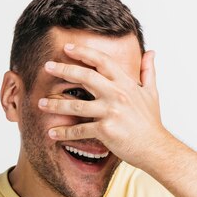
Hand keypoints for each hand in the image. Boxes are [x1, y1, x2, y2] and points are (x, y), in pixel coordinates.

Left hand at [38, 43, 170, 168]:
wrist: (156, 148)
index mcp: (125, 83)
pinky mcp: (106, 130)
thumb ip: (148, 71)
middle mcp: (117, 94)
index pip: (102, 61)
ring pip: (76, 105)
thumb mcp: (151, 93)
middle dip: (63, 70)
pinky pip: (79, 130)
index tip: (67, 48)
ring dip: (55, 104)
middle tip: (46, 66)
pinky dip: (64, 132)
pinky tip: (52, 133)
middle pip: (85, 76)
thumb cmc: (151, 122)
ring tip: (40, 103)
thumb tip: (151, 52)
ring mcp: (111, 112)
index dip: (84, 52)